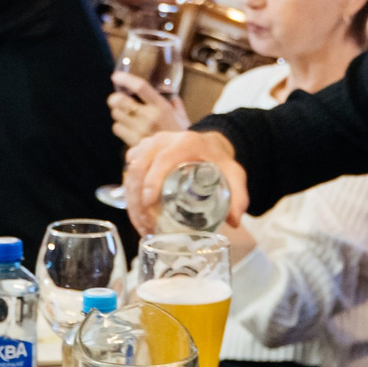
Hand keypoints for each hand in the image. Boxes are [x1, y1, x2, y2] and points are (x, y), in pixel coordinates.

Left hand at [107, 72, 189, 146]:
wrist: (183, 157)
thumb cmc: (181, 134)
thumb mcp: (181, 115)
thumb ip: (174, 103)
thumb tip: (168, 93)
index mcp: (161, 107)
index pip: (140, 87)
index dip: (126, 79)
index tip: (116, 76)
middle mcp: (150, 117)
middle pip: (120, 101)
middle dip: (115, 98)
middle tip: (116, 99)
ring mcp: (140, 130)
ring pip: (116, 115)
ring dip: (118, 113)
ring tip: (125, 114)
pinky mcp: (134, 142)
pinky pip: (117, 128)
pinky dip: (119, 126)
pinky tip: (127, 127)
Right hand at [123, 129, 247, 226]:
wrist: (209, 146)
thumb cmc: (219, 161)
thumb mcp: (234, 175)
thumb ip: (239, 196)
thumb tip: (234, 221)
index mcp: (186, 143)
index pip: (162, 160)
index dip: (152, 182)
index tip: (149, 205)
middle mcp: (163, 140)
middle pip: (140, 167)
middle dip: (137, 199)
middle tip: (146, 225)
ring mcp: (149, 145)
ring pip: (131, 171)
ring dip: (131, 200)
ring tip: (142, 225)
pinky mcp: (141, 152)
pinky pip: (128, 172)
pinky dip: (129, 194)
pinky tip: (138, 215)